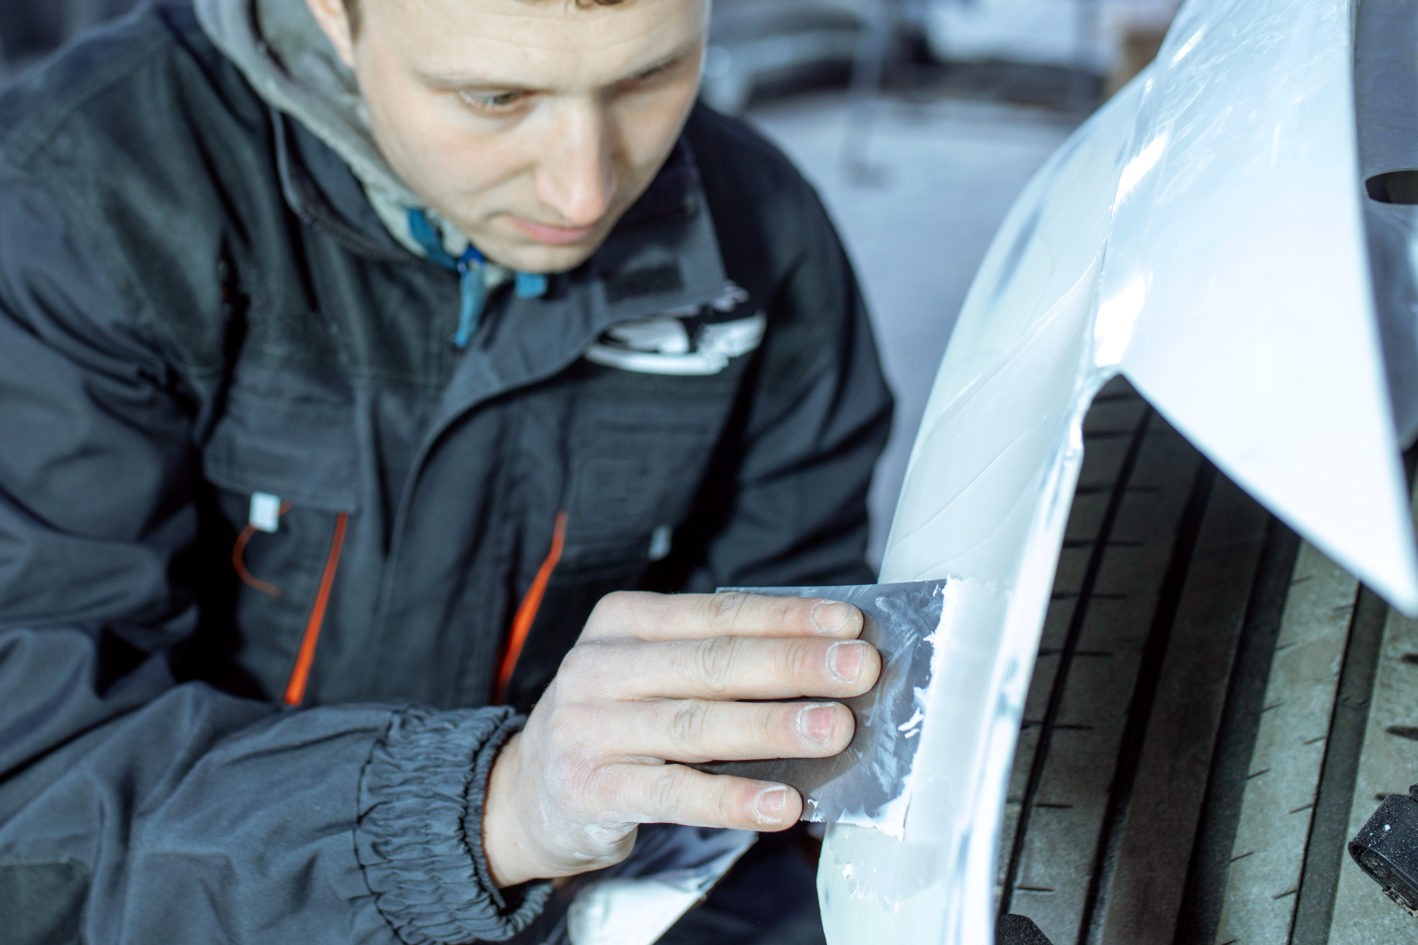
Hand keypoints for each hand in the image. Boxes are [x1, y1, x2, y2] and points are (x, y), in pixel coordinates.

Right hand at [481, 591, 880, 886]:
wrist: (525, 792)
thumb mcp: (649, 672)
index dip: (787, 618)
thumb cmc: (616, 721)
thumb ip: (717, 660)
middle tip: (859, 670)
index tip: (850, 625)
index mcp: (623, 622)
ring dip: (773, 726)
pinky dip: (733, 799)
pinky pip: (674, 794)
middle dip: (792, 664)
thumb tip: (822, 660)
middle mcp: (601, 666)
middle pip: (712, 662)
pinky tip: (782, 805)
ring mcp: (591, 728)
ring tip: (835, 729)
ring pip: (697, 724)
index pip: (718, 613)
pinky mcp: (591, 789)